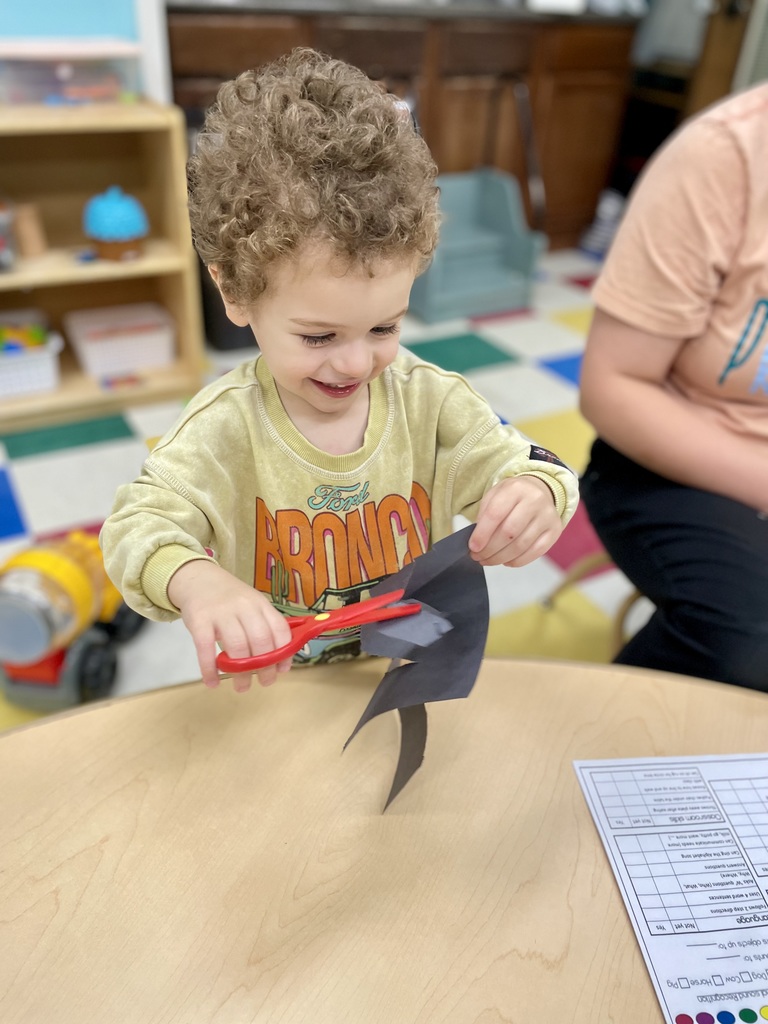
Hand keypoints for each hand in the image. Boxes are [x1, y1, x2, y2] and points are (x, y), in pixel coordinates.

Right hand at [167, 560, 292, 691]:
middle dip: (265, 667)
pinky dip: (209, 669)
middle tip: (265, 682)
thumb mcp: (251, 605)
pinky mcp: (199, 620)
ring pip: (237, 646)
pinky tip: (212, 682)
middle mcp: (243, 606)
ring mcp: (221, 613)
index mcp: (260, 603)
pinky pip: (206, 648)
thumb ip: (265, 628)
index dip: (284, 652)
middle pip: (260, 640)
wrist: (197, 579)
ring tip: (242, 687)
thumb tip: (280, 662)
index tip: (281, 670)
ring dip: (241, 673)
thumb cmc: (229, 599)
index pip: (279, 628)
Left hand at [469, 476, 562, 566]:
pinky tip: (507, 561)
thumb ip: (484, 515)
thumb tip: (478, 542)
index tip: (473, 547)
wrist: (539, 491)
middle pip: (508, 533)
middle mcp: (535, 500)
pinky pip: (535, 552)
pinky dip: (518, 561)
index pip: (495, 514)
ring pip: (521, 545)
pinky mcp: (554, 530)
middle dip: (490, 549)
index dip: (482, 534)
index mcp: (515, 488)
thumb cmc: (512, 497)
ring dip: (501, 558)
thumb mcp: (494, 495)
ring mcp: (547, 516)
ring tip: (489, 560)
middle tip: (478, 557)